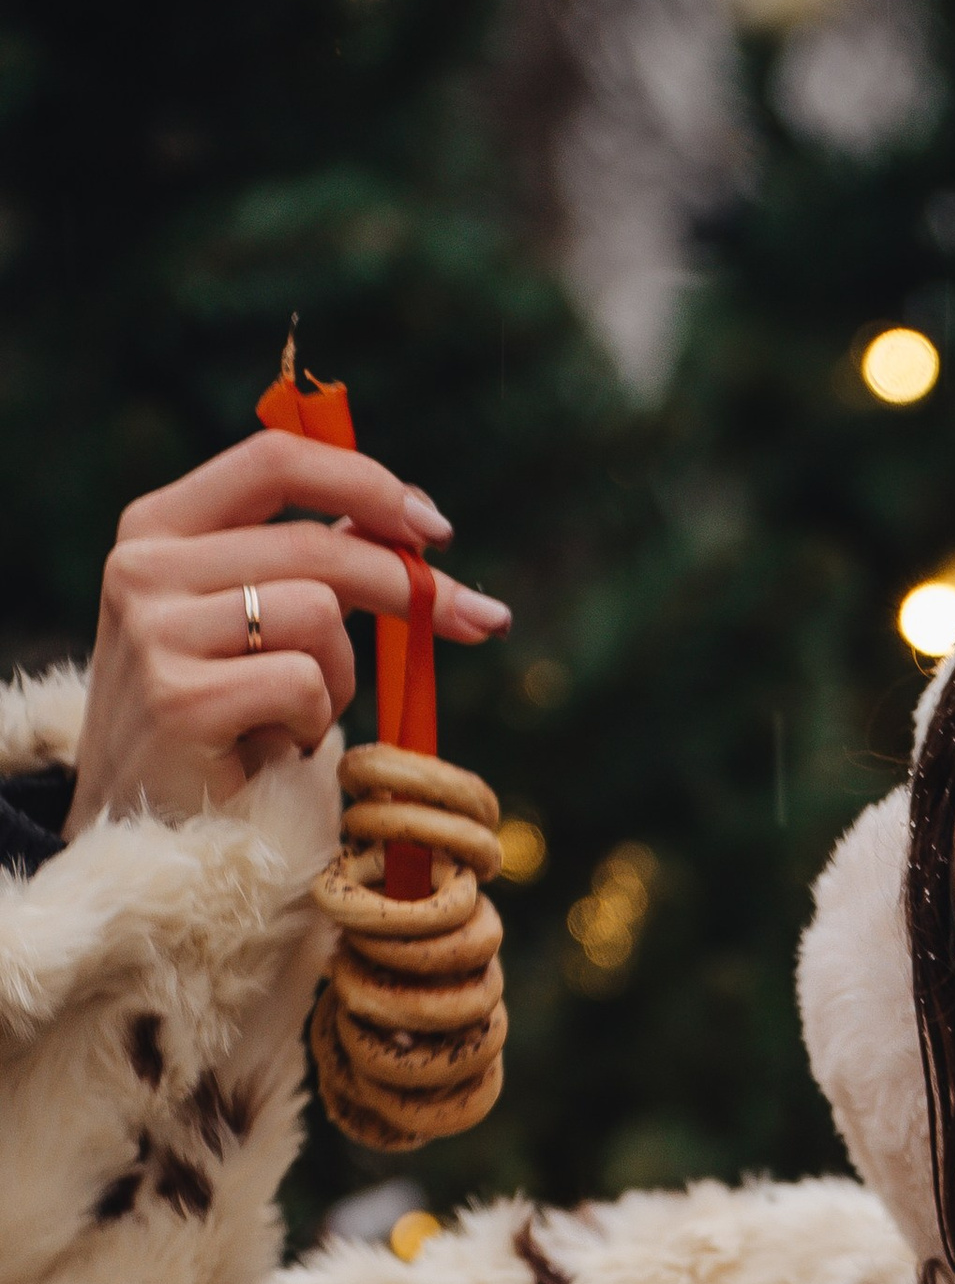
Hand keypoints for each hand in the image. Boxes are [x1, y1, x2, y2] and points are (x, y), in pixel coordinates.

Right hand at [62, 433, 512, 838]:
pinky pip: (305, 685)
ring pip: (318, 615)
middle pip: (317, 546)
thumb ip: (308, 565)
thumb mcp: (246, 622)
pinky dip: (314, 724)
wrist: (143, 822)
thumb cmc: (212, 719)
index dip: (366, 484)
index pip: (274, 461)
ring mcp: (154, 630)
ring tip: (299, 716)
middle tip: (482, 621)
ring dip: (340, 678)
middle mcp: (144, 566)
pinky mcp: (180, 699)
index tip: (435, 528)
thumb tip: (409, 520)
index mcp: (158, 527)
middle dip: (413, 588)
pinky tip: (273, 747)